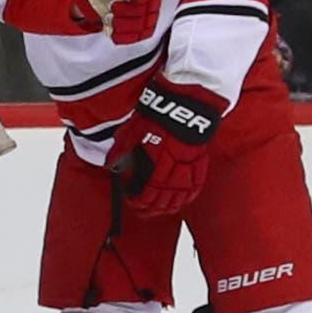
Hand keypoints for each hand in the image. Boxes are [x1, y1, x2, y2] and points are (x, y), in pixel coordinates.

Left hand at [106, 79, 227, 216]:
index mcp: (156, 160)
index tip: (132, 201)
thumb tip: (111, 165)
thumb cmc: (157, 113)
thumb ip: (121, 150)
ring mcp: (190, 164)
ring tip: (162, 210)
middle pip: (165, 196)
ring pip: (181, 193)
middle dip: (153, 207)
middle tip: (144, 212)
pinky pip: (196, 184)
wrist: (185, 100)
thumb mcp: (133, 130)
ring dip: (171, 205)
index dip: (140, 200)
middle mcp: (175, 166)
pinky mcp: (200, 159)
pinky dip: (189, 195)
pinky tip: (184, 200)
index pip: (148, 190)